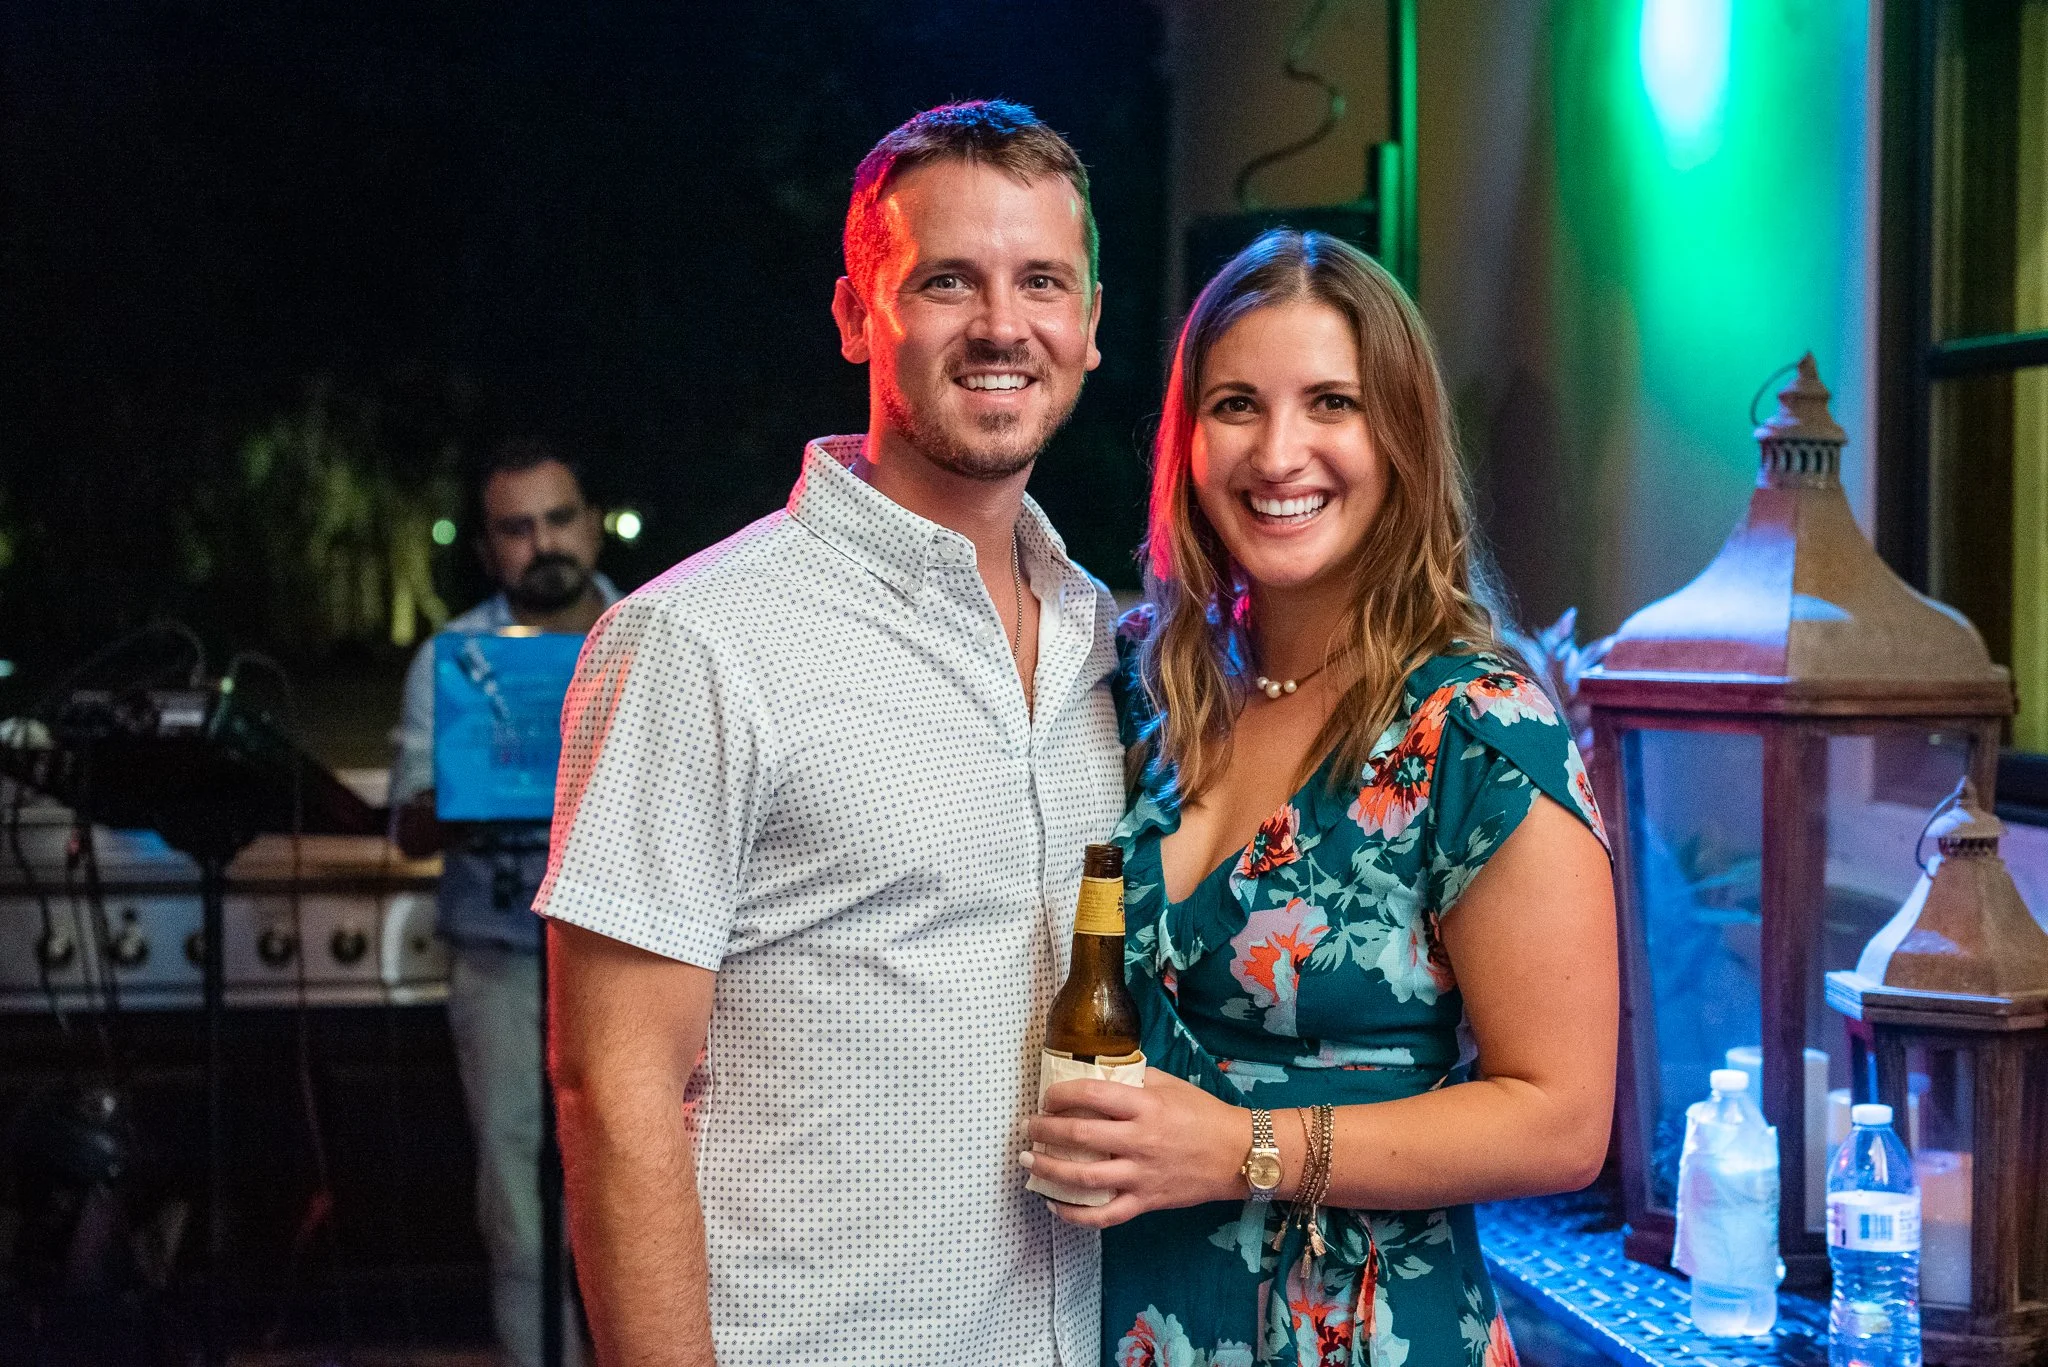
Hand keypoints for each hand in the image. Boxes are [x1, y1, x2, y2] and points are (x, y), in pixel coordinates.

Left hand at [1022, 1069, 1247, 1227]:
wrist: (1239, 1155)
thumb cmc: (1203, 1114)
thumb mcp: (1170, 1084)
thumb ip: (1134, 1079)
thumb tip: (1097, 1074)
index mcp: (1145, 1106)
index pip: (1092, 1094)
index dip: (1061, 1094)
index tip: (1046, 1097)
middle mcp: (1140, 1141)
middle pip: (1080, 1136)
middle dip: (1045, 1130)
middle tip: (1028, 1128)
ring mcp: (1141, 1175)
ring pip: (1084, 1177)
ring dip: (1049, 1170)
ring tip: (1029, 1163)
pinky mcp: (1146, 1202)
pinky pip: (1104, 1215)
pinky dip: (1074, 1215)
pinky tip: (1054, 1206)